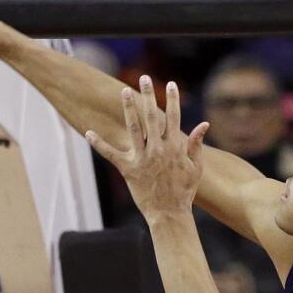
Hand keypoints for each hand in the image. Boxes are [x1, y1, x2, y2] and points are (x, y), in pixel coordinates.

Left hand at [86, 75, 208, 221]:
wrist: (169, 214)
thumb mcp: (196, 168)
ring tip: (124, 92)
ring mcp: (142, 159)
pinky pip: (111, 154)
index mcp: (175, 148)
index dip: (173, 100)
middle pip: (152, 117)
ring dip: (129, 108)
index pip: (174, 118)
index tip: (171, 84)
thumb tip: (204, 124)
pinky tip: (89, 132)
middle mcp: (158, 149)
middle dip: (148, 96)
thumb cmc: (184, 191)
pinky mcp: (128, 169)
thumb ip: (196, 144)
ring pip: (134, 128)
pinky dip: (99, 143)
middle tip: (144, 78)